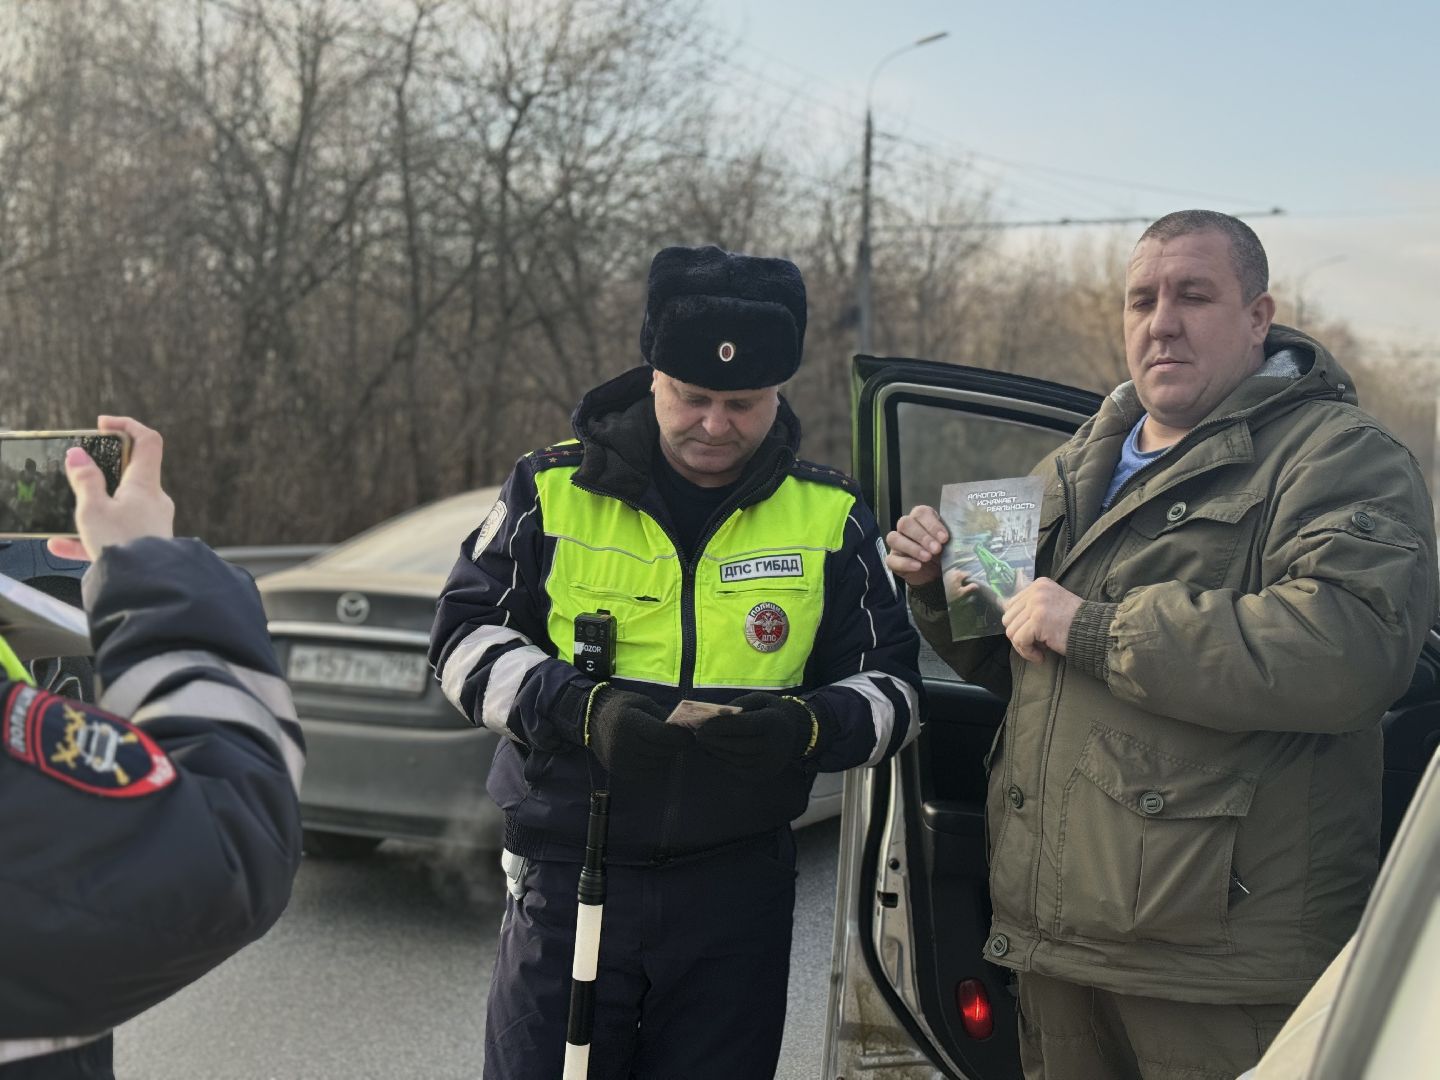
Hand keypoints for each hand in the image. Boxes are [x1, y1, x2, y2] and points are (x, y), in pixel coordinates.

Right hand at [47, 417, 173, 561]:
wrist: (145, 588)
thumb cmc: (122, 545)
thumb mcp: (93, 509)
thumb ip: (85, 482)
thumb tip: (78, 455)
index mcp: (145, 485)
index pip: (148, 441)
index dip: (128, 425)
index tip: (104, 424)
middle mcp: (154, 501)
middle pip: (132, 474)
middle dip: (104, 472)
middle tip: (80, 473)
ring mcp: (152, 523)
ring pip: (119, 508)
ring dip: (93, 509)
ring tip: (65, 517)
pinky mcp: (146, 546)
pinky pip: (116, 535)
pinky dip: (92, 536)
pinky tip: (62, 546)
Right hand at [585, 686, 691, 777]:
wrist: (593, 719)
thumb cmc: (622, 707)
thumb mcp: (642, 702)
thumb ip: (662, 716)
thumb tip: (682, 731)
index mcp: (629, 722)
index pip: (661, 735)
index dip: (680, 737)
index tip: (690, 736)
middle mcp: (622, 743)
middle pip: (661, 751)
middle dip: (675, 747)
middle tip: (682, 741)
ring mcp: (619, 760)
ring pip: (656, 765)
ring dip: (666, 757)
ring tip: (667, 747)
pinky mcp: (619, 771)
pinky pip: (646, 774)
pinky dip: (656, 766)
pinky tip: (655, 756)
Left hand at [694, 692, 815, 777]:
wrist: (795, 732)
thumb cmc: (770, 712)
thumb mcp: (758, 700)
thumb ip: (737, 705)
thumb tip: (714, 715)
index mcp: (774, 722)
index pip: (743, 726)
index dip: (720, 726)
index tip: (702, 724)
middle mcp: (774, 745)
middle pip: (738, 745)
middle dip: (714, 741)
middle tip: (698, 735)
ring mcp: (770, 763)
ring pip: (736, 760)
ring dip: (716, 752)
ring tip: (703, 744)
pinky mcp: (764, 774)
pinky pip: (738, 770)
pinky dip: (722, 762)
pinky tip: (712, 754)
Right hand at [885, 504, 948, 586]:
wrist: (937, 574)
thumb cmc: (944, 553)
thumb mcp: (952, 543)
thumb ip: (954, 536)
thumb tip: (961, 536)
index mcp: (921, 518)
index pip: (921, 513)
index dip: (932, 524)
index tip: (944, 538)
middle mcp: (907, 528)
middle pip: (905, 523)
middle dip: (922, 536)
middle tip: (936, 549)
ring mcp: (897, 544)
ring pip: (893, 538)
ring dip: (912, 548)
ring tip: (927, 558)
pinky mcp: (893, 560)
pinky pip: (891, 559)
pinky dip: (905, 563)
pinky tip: (918, 566)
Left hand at [944, 567, 980, 600]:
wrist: (941, 595)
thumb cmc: (951, 595)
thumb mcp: (961, 593)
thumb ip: (970, 587)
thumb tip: (977, 585)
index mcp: (958, 575)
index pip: (968, 573)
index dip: (970, 578)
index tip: (969, 584)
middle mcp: (953, 572)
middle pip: (962, 572)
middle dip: (964, 577)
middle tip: (964, 584)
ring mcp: (948, 572)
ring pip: (957, 572)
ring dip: (959, 576)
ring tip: (959, 583)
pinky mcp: (945, 574)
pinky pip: (952, 573)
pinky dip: (954, 576)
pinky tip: (954, 582)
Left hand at [1000, 577, 1081, 663]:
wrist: (1095, 631)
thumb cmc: (1075, 623)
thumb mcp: (1052, 605)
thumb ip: (1032, 606)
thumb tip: (1008, 618)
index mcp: (1039, 585)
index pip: (1011, 606)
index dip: (1020, 625)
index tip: (1034, 635)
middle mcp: (1036, 591)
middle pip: (1008, 619)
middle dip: (1019, 636)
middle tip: (1036, 645)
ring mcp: (1036, 604)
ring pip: (1011, 631)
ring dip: (1024, 647)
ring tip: (1040, 651)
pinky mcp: (1038, 620)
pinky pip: (1020, 641)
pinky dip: (1028, 653)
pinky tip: (1041, 656)